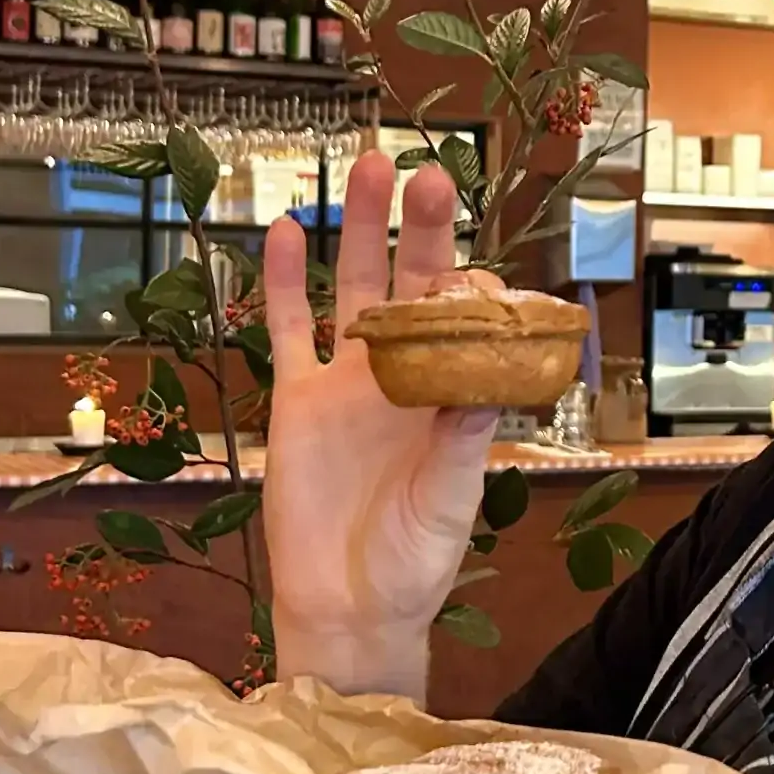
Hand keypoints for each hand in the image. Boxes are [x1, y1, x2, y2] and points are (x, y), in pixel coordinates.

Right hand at [261, 153, 499, 694]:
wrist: (348, 606)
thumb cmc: (415, 559)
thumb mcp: (452, 500)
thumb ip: (464, 439)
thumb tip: (488, 380)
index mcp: (450, 394)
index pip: (466, 322)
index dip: (471, 291)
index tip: (476, 274)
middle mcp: (401, 375)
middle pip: (412, 285)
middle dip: (422, 230)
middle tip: (429, 173)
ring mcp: (346, 382)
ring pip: (353, 288)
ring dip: (361, 231)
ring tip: (369, 167)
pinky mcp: (296, 400)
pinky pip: (288, 330)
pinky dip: (285, 282)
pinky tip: (287, 229)